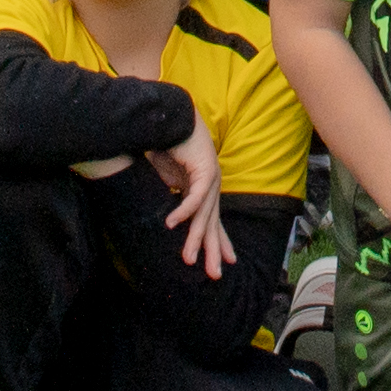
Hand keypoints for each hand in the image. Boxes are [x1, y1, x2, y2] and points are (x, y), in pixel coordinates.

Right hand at [161, 120, 232, 277]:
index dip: (219, 242)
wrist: (171, 116)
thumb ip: (170, 196)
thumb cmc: (166, 144)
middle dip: (213, 250)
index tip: (227, 262)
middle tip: (215, 275)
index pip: (213, 221)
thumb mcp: (167, 177)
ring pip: (204, 215)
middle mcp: (212, 186)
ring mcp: (211, 178)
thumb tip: (164, 218)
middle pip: (213, 224)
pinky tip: (172, 225)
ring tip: (187, 259)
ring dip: (195, 238)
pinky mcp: (205, 169)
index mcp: (204, 189)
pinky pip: (194, 196)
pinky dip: (183, 211)